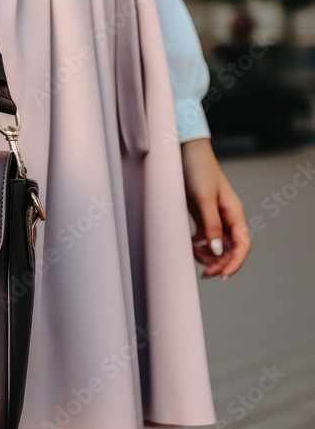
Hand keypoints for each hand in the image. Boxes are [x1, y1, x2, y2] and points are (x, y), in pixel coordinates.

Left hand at [181, 138, 251, 279]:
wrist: (185, 153)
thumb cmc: (198, 172)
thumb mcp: (203, 199)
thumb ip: (210, 225)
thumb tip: (215, 250)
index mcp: (235, 214)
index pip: (242, 245)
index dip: (235, 263)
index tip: (221, 275)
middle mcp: (228, 217)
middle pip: (230, 249)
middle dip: (219, 262)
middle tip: (204, 273)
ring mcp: (215, 216)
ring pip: (216, 245)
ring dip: (207, 254)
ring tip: (192, 253)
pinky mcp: (202, 215)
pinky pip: (205, 237)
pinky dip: (198, 244)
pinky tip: (188, 244)